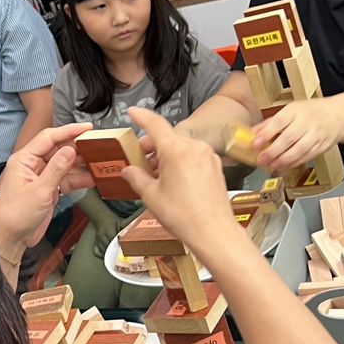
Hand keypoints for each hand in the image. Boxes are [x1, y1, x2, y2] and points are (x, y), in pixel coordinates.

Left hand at [0, 123, 93, 256]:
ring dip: (80, 163)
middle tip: (97, 144)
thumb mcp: (39, 191)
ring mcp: (41, 177)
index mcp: (24, 160)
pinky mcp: (47, 189)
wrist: (11, 239)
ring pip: (64, 164)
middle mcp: (32, 165)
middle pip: (58, 149)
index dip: (68, 131)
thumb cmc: (15, 215)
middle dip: (77, 146)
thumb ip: (56, 169)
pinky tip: (92, 178)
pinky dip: (78, 179)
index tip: (87, 128)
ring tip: (99, 160)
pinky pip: (65, 179)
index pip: (48, 138)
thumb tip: (70, 149)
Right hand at [88, 209, 122, 260]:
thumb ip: (124, 230)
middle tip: (123, 255)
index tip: (125, 249)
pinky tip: (109, 256)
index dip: (119, 245)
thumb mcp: (120, 223)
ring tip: (117, 256)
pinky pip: (96, 252)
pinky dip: (102, 255)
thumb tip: (132, 237)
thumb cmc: (113, 222)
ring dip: (110, 254)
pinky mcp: (94, 243)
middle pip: (108, 247)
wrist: (102, 219)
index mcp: (108, 228)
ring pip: (103, 251)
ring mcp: (97, 240)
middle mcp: (101, 235)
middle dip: (115, 251)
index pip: (113, 239)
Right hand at [119, 108, 245, 258]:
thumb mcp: (151, 196)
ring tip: (155, 174)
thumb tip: (128, 171)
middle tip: (139, 159)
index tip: (132, 112)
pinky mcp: (215, 166)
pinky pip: (193, 155)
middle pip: (167, 137)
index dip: (141, 116)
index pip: (155, 124)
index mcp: (176, 151)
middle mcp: (194, 148)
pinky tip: (172, 178)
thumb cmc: (184, 216)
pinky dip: (180, 161)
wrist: (214, 232)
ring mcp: (207, 156)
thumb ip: (137, 178)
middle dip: (151, 145)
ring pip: (181, 146)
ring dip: (166, 154)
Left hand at [252, 99, 343, 176]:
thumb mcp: (291, 110)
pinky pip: (307, 157)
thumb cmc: (312, 112)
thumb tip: (254, 132)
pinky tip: (283, 167)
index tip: (255, 143)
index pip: (279, 121)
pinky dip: (294, 164)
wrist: (339, 115)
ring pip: (299, 150)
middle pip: (289, 138)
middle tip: (261, 159)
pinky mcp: (322, 146)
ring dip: (283, 160)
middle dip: (273, 151)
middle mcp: (307, 122)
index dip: (266, 133)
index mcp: (297, 110)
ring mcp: (316, 135)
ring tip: (271, 166)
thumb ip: (272, 121)